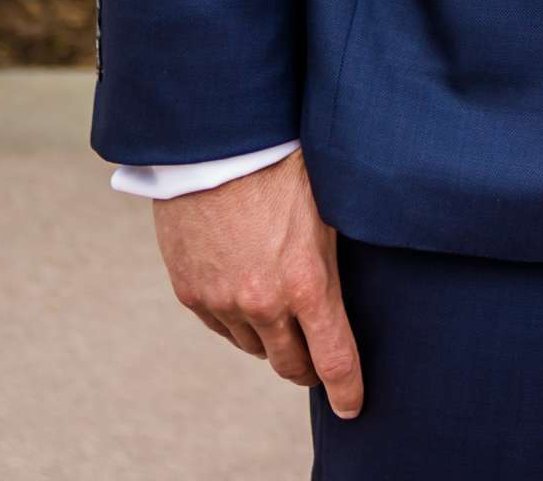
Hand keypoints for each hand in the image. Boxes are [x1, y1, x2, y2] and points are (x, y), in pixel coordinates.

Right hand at [153, 146, 363, 419]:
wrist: (216, 137)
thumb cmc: (284, 160)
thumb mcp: (330, 207)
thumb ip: (335, 260)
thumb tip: (352, 290)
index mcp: (307, 282)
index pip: (334, 359)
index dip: (347, 389)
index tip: (352, 406)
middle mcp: (263, 302)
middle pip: (291, 365)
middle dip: (308, 366)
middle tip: (318, 355)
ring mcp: (222, 300)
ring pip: (254, 346)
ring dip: (271, 337)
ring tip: (281, 306)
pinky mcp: (190, 290)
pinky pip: (220, 326)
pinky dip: (237, 318)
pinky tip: (246, 292)